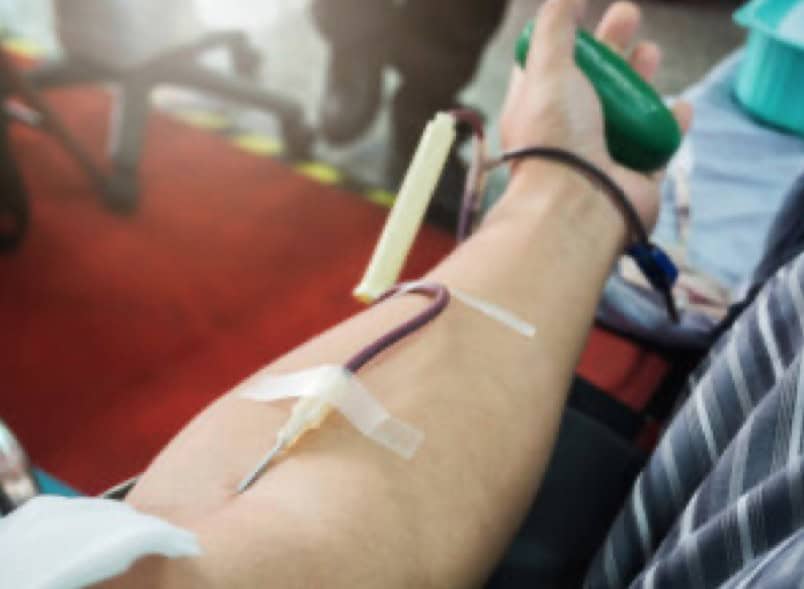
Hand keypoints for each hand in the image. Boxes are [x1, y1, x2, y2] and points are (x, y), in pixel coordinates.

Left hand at [498, 0, 692, 231]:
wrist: (580, 203)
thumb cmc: (555, 136)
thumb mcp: (547, 70)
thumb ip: (554, 29)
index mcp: (538, 110)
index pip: (550, 69)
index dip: (566, 39)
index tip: (582, 10)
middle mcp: (568, 132)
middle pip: (595, 82)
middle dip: (612, 45)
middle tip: (629, 14)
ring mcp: (604, 154)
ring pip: (628, 109)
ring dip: (641, 78)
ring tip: (651, 53)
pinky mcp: (637, 175)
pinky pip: (659, 145)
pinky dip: (671, 124)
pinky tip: (678, 106)